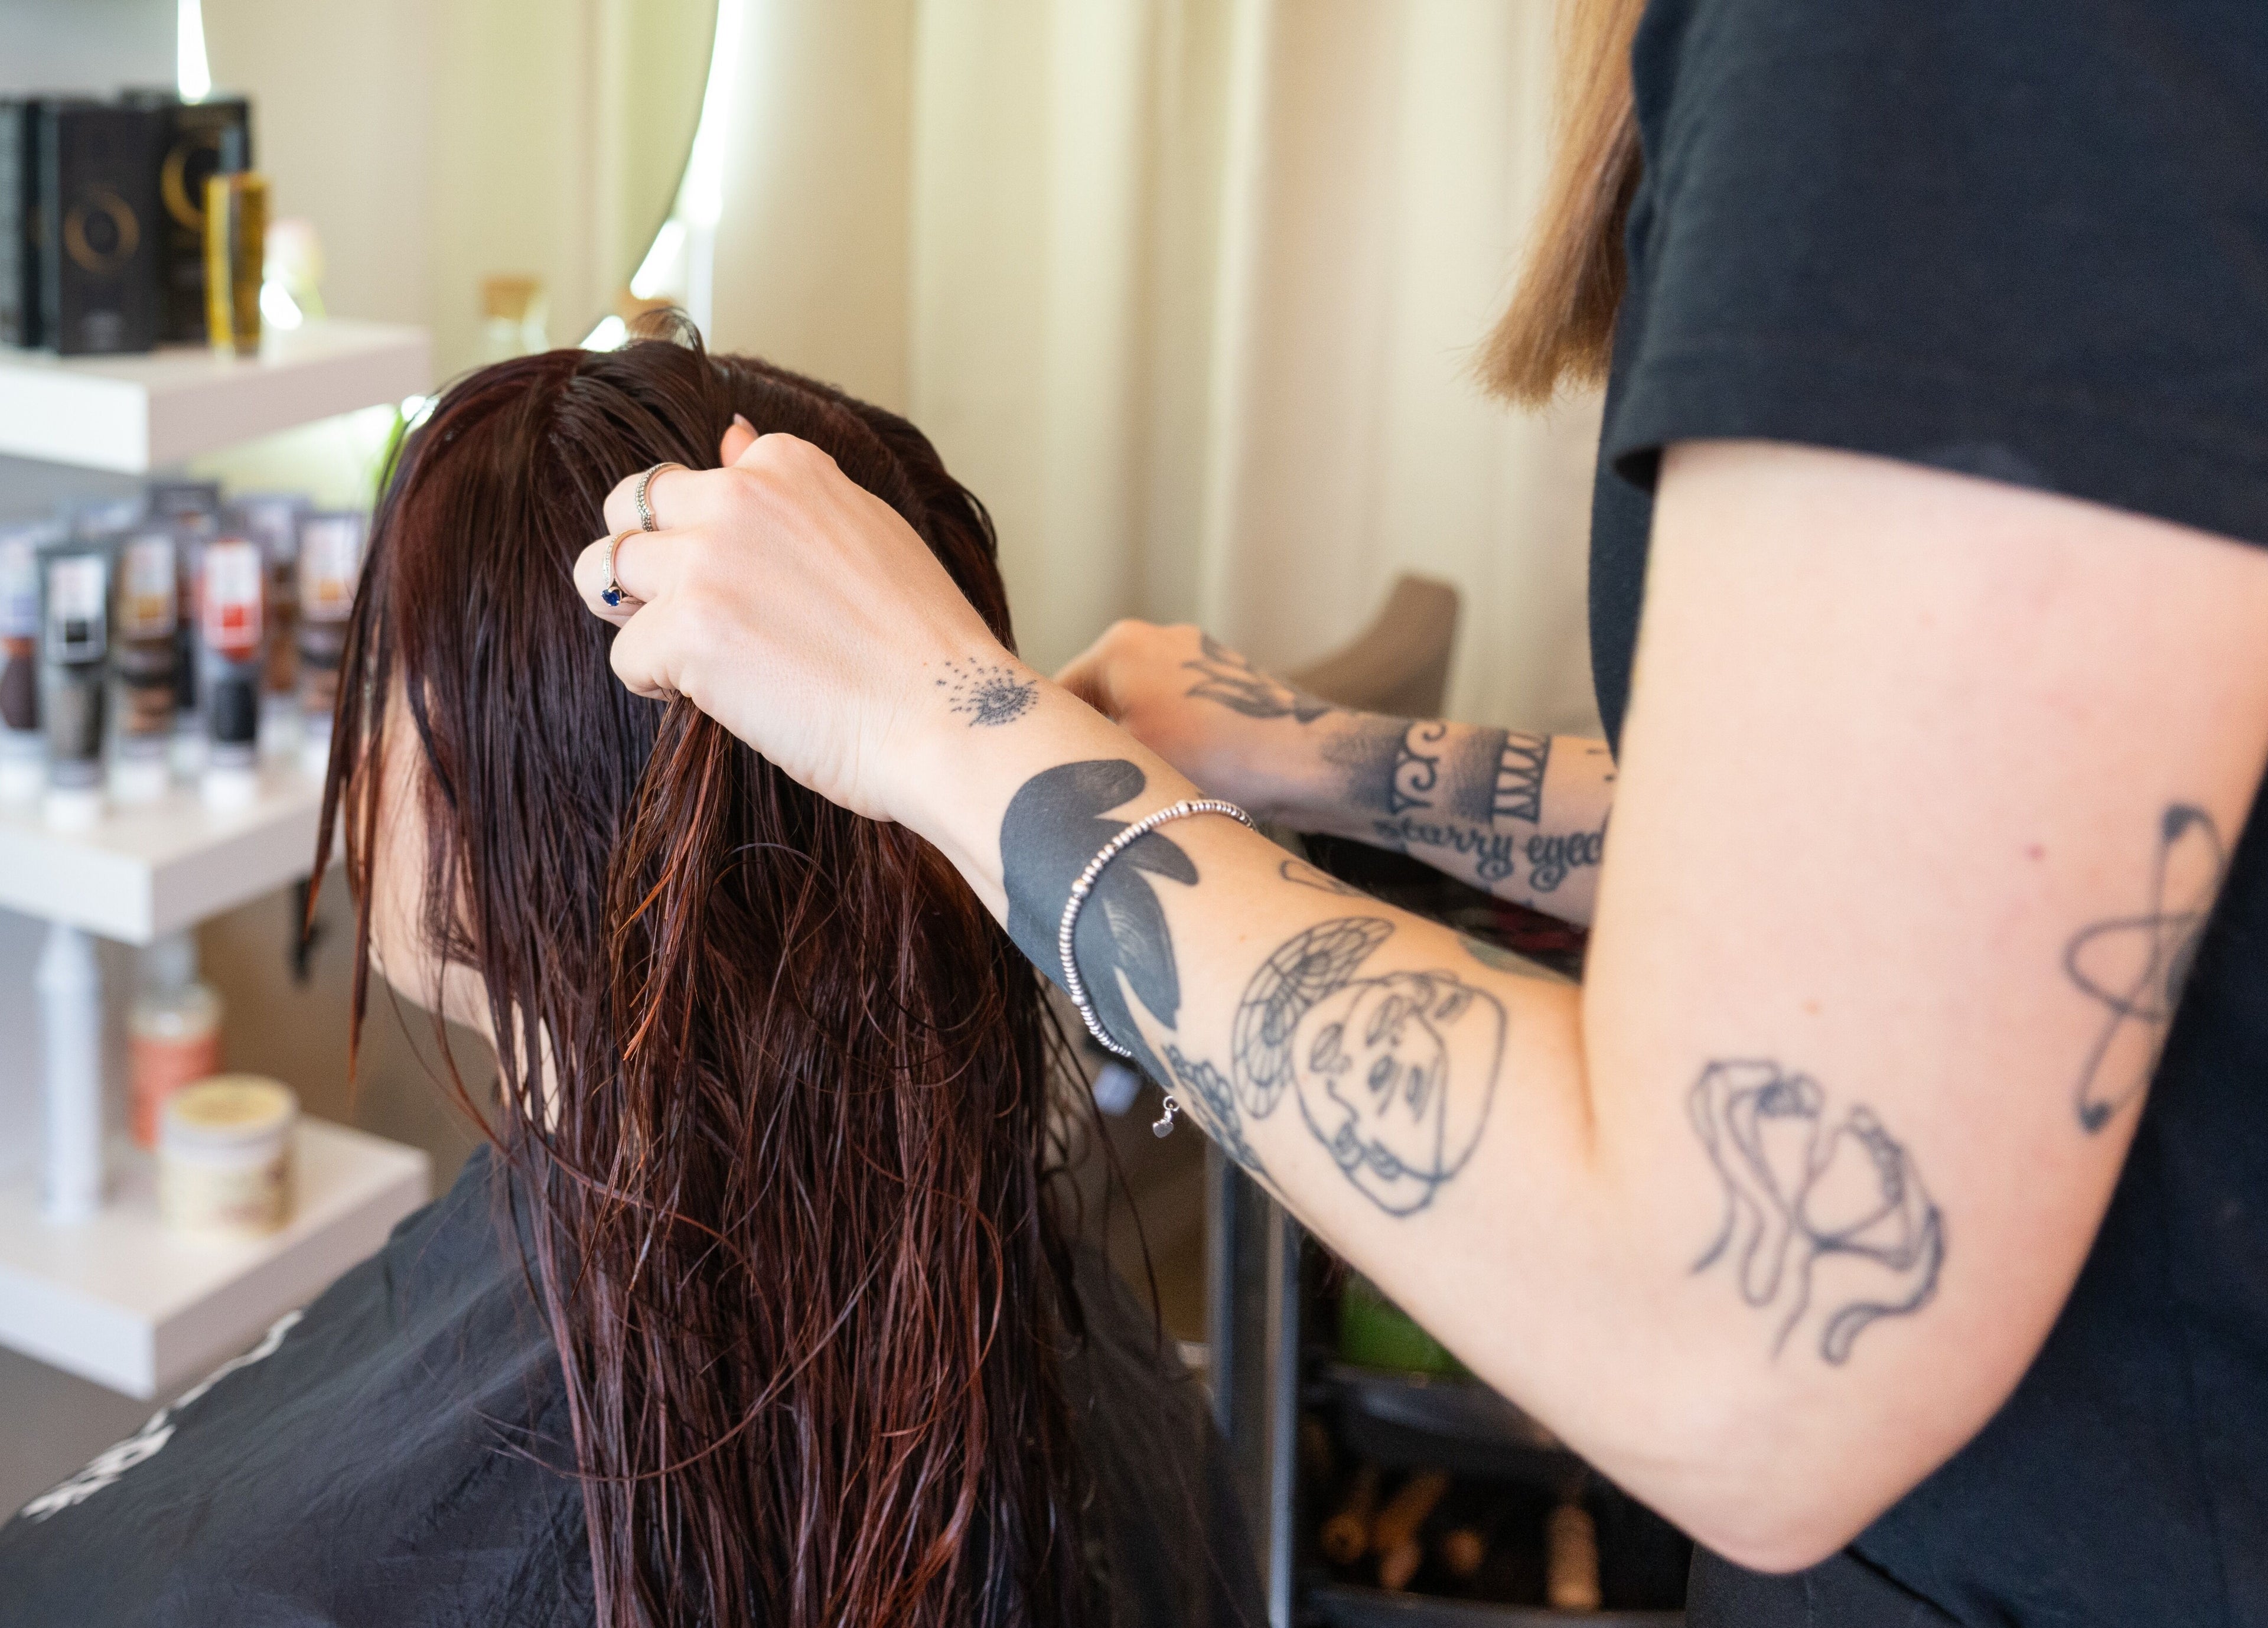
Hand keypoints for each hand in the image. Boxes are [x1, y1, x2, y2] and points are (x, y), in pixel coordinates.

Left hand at [574, 419, 1021, 824]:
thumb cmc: (921, 646)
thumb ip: (787, 488)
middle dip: (641, 559)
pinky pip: (625, 653)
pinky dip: (658, 685)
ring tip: (692, 655)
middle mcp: (740, 496)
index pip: (695, 478)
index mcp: (787, 465)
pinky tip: (721, 699)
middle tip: (688, 614)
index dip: (704, 537)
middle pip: (627, 506)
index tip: (750, 584)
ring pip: (601, 570)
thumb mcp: (862, 531)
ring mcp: (709, 560)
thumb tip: (728, 434)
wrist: (951, 718)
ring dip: (633, 616)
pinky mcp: (688, 630)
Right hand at [1056, 621, 1324, 816]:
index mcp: (1116, 646)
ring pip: (1139, 709)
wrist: (1308, 759)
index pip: (1056, 695)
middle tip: (1098, 793)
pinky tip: (1183, 777)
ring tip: (1145, 788)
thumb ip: (1078, 753)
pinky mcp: (1227, 678)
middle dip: (1097, 744)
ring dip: (1136, 747)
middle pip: (1098, 700)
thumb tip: (1045, 763)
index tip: (1052, 785)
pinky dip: (1174, 743)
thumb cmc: (1216, 758)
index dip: (1048, 745)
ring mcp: (1195, 654)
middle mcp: (1153, 637)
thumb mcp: (1128, 761)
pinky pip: (1179, 713)